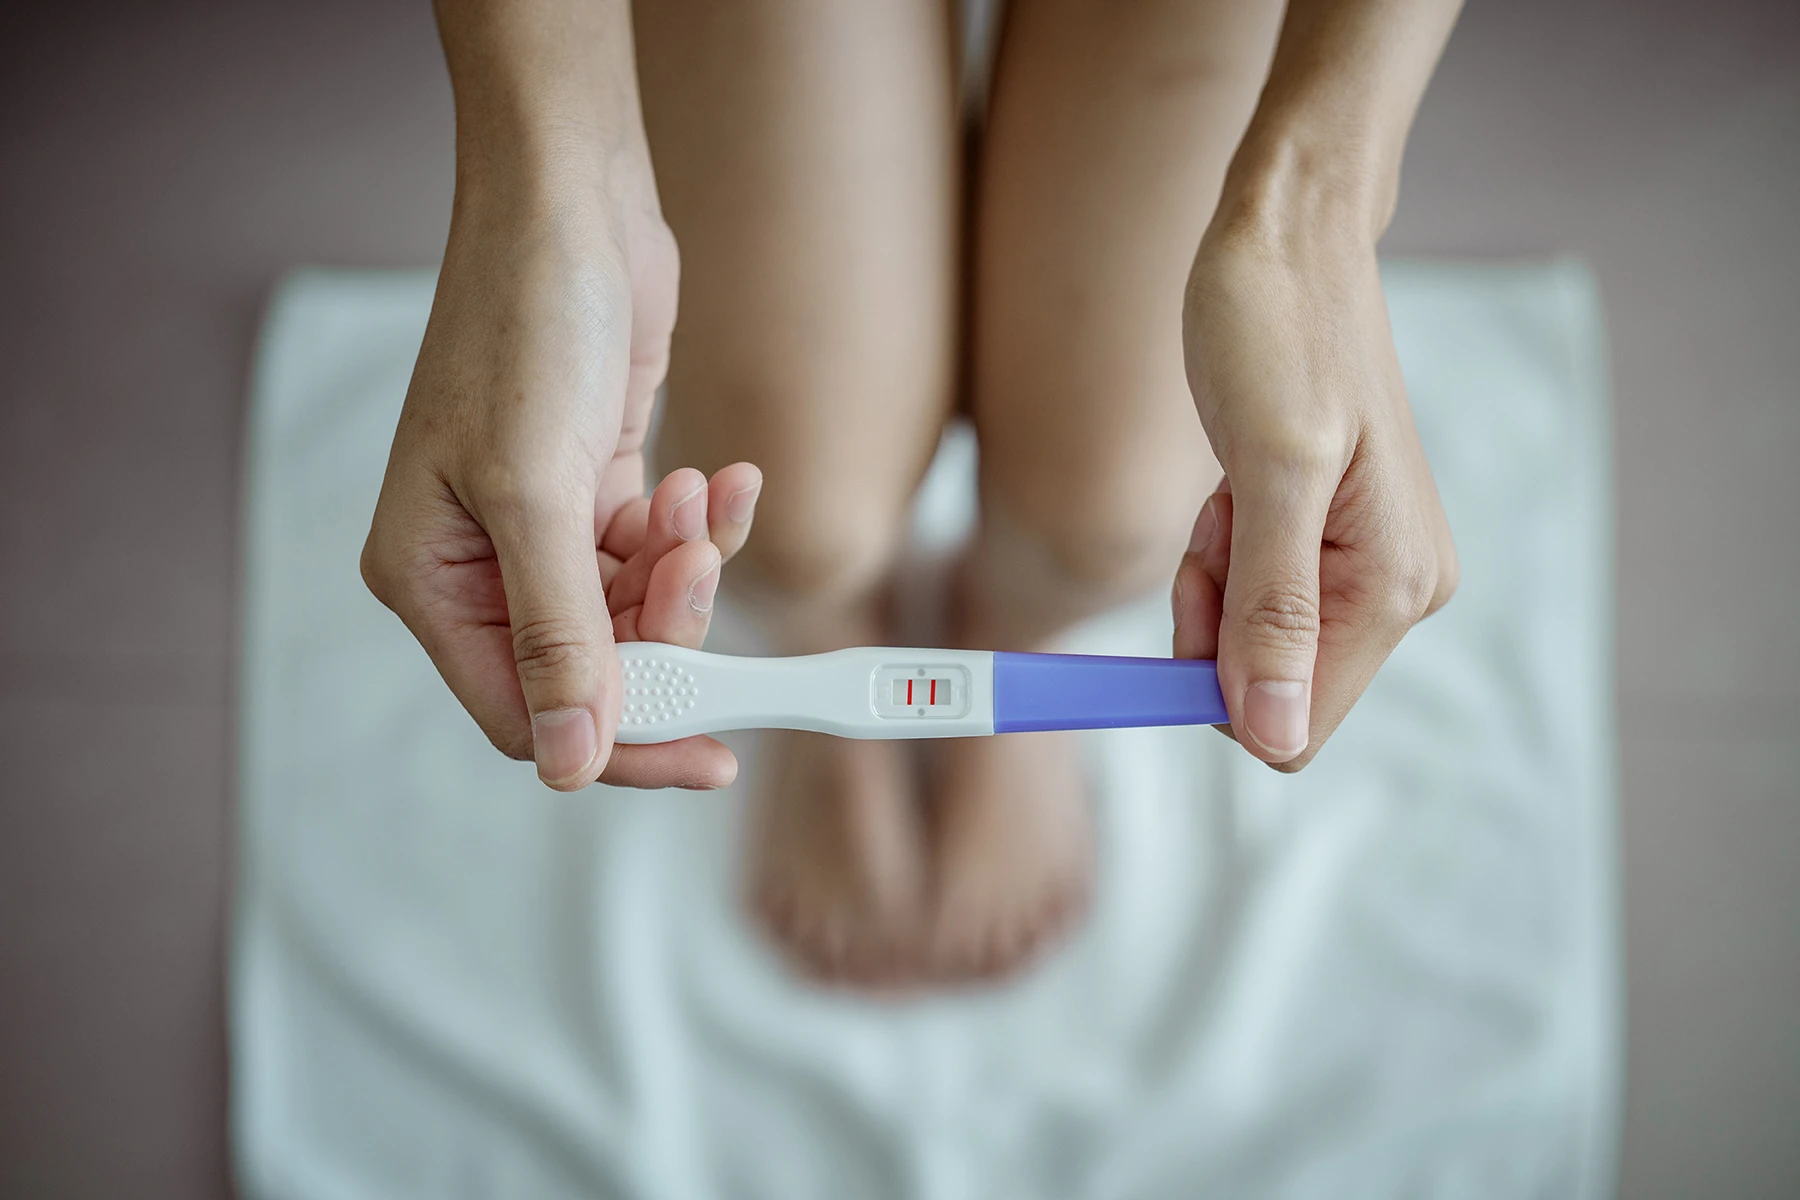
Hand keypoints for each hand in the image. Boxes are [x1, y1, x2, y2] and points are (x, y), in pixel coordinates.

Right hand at [361, 157, 762, 789]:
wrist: (571, 203)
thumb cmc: (525, 325)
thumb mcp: (536, 492)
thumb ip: (558, 634)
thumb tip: (571, 759)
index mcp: (431, 577)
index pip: (524, 712)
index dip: (619, 741)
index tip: (712, 751)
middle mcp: (480, 563)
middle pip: (593, 665)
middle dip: (663, 630)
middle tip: (699, 570)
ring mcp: (542, 526)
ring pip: (637, 611)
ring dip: (685, 566)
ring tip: (698, 498)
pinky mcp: (596, 487)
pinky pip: (662, 550)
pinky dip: (700, 525)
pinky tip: (720, 480)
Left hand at [1174, 222, 1456, 769]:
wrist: (1289, 236)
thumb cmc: (1277, 329)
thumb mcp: (1268, 474)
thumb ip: (1274, 612)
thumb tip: (1277, 737)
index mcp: (1396, 587)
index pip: (1294, 726)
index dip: (1219, 680)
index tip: (1199, 582)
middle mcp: (1397, 589)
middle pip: (1267, 685)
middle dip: (1216, 615)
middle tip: (1223, 515)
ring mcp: (1364, 564)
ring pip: (1249, 640)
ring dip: (1214, 573)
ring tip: (1236, 482)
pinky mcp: (1329, 537)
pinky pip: (1249, 592)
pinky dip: (1222, 547)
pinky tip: (1239, 477)